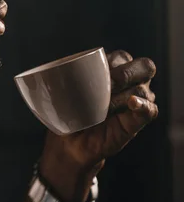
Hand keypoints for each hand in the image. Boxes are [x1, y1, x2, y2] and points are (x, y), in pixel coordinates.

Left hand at [38, 50, 157, 201]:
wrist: (69, 143)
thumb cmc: (68, 113)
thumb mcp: (64, 93)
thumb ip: (65, 78)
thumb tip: (49, 74)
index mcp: (111, 70)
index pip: (123, 57)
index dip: (113, 63)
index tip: (98, 75)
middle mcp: (129, 83)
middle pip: (144, 67)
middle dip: (126, 73)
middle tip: (109, 85)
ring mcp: (136, 101)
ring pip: (142, 89)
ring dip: (121, 97)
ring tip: (103, 110)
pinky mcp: (137, 121)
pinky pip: (150, 111)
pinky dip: (143, 106)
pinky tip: (132, 104)